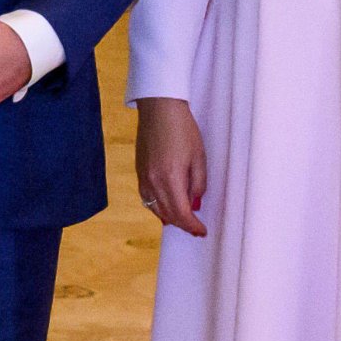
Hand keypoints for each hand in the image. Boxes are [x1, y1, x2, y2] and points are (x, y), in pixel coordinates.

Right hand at [135, 97, 206, 236]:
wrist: (159, 108)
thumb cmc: (182, 128)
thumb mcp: (199, 156)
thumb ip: (198, 183)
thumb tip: (195, 203)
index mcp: (171, 178)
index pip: (181, 213)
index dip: (192, 226)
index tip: (202, 231)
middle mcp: (153, 181)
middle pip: (167, 215)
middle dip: (182, 225)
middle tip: (195, 229)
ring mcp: (143, 177)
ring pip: (155, 209)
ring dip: (169, 218)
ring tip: (183, 220)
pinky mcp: (139, 171)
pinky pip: (147, 198)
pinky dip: (157, 207)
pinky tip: (166, 207)